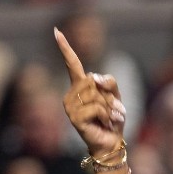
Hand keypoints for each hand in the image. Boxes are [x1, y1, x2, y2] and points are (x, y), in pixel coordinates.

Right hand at [55, 27, 125, 158]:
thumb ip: (109, 82)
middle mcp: (71, 94)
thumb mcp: (116, 97)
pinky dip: (106, 115)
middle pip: (93, 79)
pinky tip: (104, 123)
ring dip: (108, 106)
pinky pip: (96, 107)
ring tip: (108, 118)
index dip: (65, 48)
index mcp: (81, 86)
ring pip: (95, 93)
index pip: (72, 64)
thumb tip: (95, 77)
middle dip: (108, 95)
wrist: (112, 142)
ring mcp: (70, 106)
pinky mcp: (74, 117)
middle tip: (111, 110)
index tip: (56, 31)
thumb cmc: (113, 119)